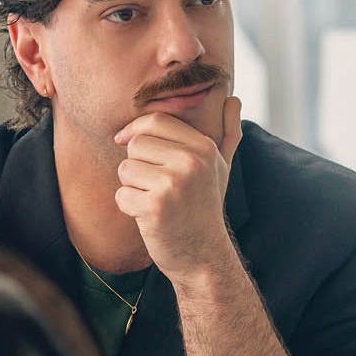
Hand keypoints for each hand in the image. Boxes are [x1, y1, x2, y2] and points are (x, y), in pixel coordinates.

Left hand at [113, 97, 241, 281]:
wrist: (204, 256)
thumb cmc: (206, 207)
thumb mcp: (222, 168)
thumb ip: (228, 133)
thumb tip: (234, 100)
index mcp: (203, 147)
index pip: (155, 122)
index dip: (134, 129)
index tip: (123, 140)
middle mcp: (191, 162)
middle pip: (136, 144)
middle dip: (137, 165)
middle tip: (156, 186)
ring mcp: (174, 184)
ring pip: (125, 169)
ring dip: (132, 188)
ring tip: (155, 201)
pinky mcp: (155, 208)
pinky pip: (121, 195)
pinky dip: (129, 209)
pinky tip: (150, 218)